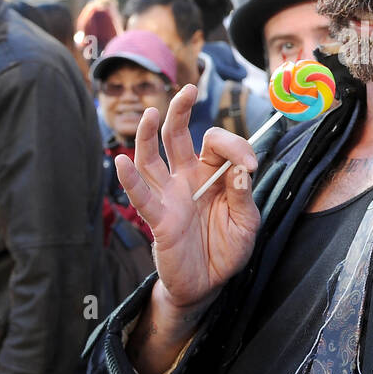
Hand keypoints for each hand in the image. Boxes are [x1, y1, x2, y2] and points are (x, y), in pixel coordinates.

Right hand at [115, 85, 260, 373]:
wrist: (208, 284)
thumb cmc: (227, 248)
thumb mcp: (247, 222)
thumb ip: (244, 195)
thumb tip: (240, 169)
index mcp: (212, 174)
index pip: (217, 144)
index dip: (235, 146)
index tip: (250, 165)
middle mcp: (186, 178)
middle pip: (177, 136)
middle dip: (181, 111)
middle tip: (189, 89)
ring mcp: (170, 196)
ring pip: (152, 157)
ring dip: (148, 134)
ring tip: (151, 113)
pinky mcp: (159, 219)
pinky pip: (142, 196)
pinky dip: (131, 180)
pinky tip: (122, 162)